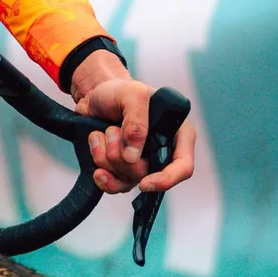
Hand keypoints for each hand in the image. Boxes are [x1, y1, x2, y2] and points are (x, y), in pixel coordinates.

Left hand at [71, 51, 196, 194]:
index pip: (183, 167)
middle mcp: (163, 152)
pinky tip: (96, 166)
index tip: (144, 183)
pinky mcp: (123, 170)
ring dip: (106, 157)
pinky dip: (102, 174)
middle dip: (121, 156)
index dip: (166, 179)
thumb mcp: (132, 92)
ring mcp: (142, 163)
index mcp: (177, 134)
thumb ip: (136, 119)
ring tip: (102, 133)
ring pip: (126, 180)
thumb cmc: (119, 91)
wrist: (94, 96)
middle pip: (146, 175)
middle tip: (111, 129)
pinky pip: (113, 185)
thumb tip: (133, 156)